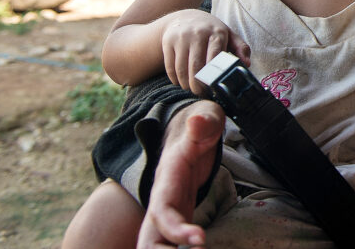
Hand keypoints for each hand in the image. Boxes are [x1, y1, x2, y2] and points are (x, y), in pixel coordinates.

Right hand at [137, 101, 225, 248]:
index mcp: (167, 181)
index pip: (162, 211)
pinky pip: (173, 244)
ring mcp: (169, 212)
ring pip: (156, 245)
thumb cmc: (200, 126)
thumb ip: (203, 122)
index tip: (200, 240)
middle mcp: (163, 202)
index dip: (176, 229)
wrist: (191, 128)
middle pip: (148, 239)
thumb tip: (197, 120)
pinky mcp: (179, 218)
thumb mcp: (206, 119)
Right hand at [160, 9, 250, 94]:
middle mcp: (198, 33)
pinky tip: (180, 82)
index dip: (213, 76)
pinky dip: (175, 79)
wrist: (185, 17)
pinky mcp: (168, 41)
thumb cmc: (211, 31)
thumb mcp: (228, 35)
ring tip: (191, 89)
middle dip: (198, 85)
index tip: (214, 88)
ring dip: (186, 84)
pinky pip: (170, 66)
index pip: (215, 58)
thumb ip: (240, 48)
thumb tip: (247, 64)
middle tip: (201, 93)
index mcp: (216, 32)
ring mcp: (181, 37)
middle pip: (196, 66)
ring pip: (182, 69)